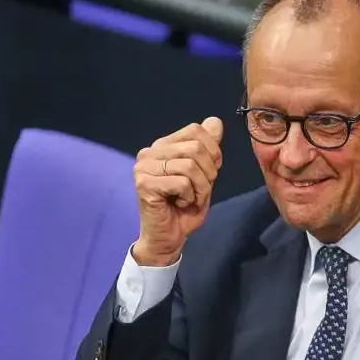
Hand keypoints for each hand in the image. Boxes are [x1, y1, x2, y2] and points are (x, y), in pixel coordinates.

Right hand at [132, 117, 222, 265]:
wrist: (168, 238)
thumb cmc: (184, 208)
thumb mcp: (203, 175)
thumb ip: (208, 149)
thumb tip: (215, 121)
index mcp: (163, 146)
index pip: (195, 130)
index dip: (213, 151)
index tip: (210, 172)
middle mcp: (149, 152)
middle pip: (195, 147)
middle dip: (209, 172)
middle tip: (201, 190)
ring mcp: (144, 167)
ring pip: (189, 165)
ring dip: (201, 187)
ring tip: (192, 199)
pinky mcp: (144, 184)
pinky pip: (182, 182)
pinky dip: (190, 196)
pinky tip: (181, 204)